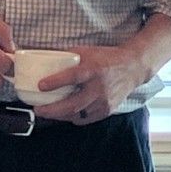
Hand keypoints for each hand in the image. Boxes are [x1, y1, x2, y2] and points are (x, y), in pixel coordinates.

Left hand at [32, 43, 153, 123]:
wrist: (132, 68)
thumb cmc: (106, 58)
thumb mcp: (87, 52)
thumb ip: (68, 57)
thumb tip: (44, 60)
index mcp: (93, 69)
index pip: (73, 76)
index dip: (56, 82)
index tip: (40, 86)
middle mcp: (99, 87)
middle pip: (73, 104)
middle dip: (52, 110)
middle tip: (38, 110)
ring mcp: (104, 101)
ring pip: (77, 114)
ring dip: (59, 116)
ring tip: (47, 113)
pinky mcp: (107, 110)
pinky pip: (85, 119)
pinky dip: (72, 118)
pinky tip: (64, 114)